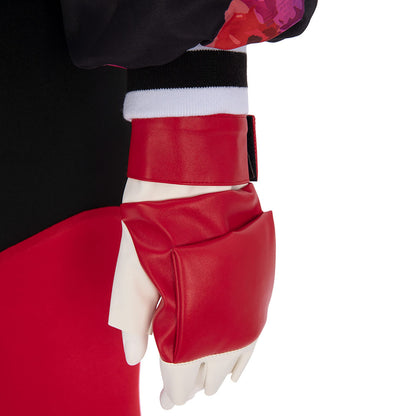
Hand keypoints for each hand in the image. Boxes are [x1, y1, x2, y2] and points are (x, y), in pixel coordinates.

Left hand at [109, 179, 259, 407]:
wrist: (196, 175)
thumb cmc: (159, 217)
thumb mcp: (134, 266)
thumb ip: (136, 315)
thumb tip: (135, 354)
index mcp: (189, 317)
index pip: (182, 374)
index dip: (173, 392)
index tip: (165, 399)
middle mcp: (225, 316)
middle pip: (211, 370)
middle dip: (194, 384)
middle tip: (180, 392)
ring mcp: (246, 299)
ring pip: (238, 355)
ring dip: (220, 371)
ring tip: (209, 383)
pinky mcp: (258, 282)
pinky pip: (256, 331)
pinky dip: (244, 351)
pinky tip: (239, 361)